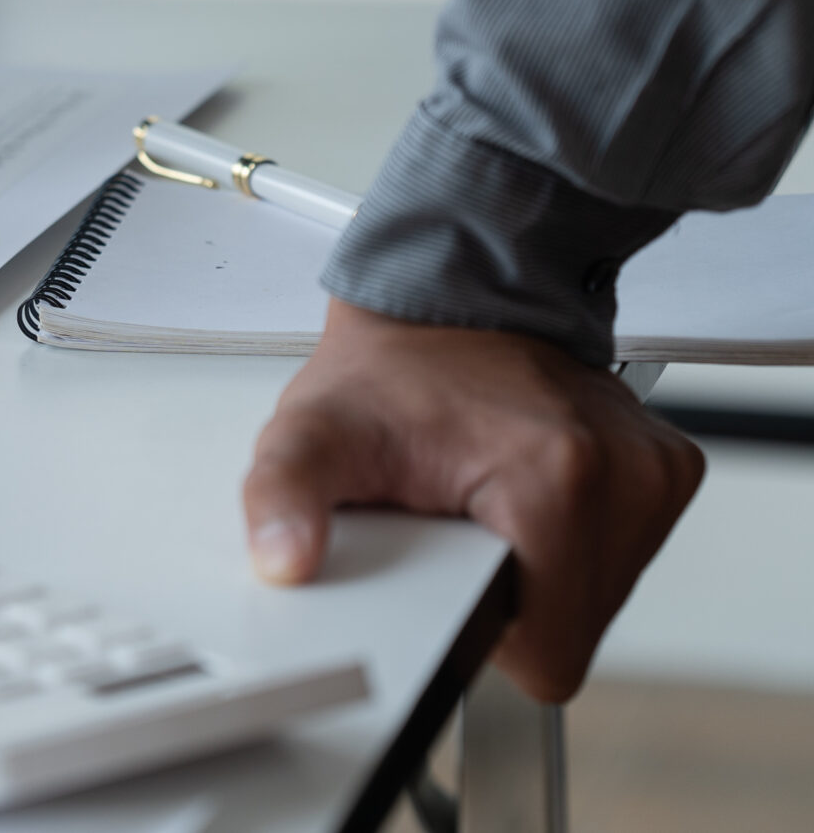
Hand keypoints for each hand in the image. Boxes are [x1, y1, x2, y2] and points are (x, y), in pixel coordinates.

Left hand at [244, 300, 702, 702]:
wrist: (445, 297)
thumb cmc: (386, 371)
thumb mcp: (309, 432)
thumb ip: (282, 499)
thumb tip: (282, 560)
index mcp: (556, 478)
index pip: (548, 653)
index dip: (479, 631)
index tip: (442, 574)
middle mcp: (626, 474)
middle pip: (574, 628)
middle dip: (507, 598)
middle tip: (453, 529)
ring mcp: (655, 472)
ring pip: (598, 598)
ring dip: (538, 572)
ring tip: (482, 507)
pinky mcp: (667, 468)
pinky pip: (619, 555)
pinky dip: (569, 543)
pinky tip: (518, 493)